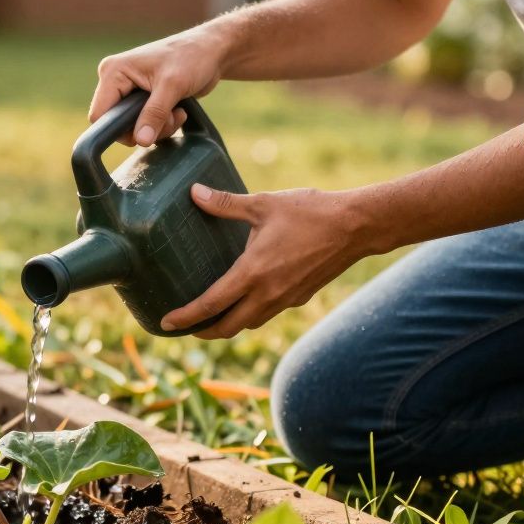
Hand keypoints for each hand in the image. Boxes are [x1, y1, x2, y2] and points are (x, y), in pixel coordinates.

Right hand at [90, 27, 228, 146]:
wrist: (213, 51)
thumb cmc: (192, 57)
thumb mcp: (172, 86)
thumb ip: (154, 114)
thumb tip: (140, 141)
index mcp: (114, 71)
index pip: (100, 114)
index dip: (118, 129)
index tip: (145, 130)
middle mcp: (116, 81)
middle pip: (116, 124)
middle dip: (144, 128)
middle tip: (168, 118)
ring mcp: (129, 90)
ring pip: (132, 127)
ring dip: (157, 128)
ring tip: (176, 112)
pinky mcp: (142, 98)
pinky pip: (144, 124)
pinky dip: (162, 124)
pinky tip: (177, 111)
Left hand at [160, 184, 370, 338]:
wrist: (357, 226)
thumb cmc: (310, 212)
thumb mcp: (263, 204)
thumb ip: (225, 203)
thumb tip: (194, 192)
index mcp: (253, 273)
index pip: (210, 304)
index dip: (185, 317)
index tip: (166, 323)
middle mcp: (267, 294)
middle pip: (227, 327)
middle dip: (203, 331)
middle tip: (184, 327)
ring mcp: (285, 299)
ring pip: (249, 323)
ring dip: (227, 325)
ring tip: (210, 317)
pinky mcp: (300, 298)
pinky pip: (267, 314)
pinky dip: (250, 314)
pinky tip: (245, 300)